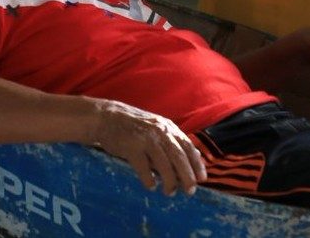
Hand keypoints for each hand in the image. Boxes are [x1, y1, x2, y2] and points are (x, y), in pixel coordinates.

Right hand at [89, 99, 206, 194]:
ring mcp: (146, 139)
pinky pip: (143, 167)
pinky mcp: (131, 147)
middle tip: (190, 191)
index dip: (196, 163)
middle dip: (187, 176)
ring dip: (169, 181)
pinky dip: (149, 179)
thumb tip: (193, 158)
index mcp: (168, 127)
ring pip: (164, 164)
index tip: (202, 178)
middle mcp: (160, 132)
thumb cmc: (135, 126)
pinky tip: (151, 186)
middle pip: (179, 157)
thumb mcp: (157, 127)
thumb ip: (173, 140)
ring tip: (169, 192)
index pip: (188, 146)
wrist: (107, 117)